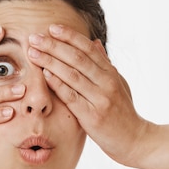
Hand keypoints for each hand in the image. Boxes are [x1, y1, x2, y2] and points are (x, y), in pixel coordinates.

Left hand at [27, 24, 150, 165]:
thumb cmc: (123, 113)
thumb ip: (105, 65)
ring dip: (50, 61)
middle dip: (54, 45)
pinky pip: (72, 97)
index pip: (88, 48)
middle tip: (35, 37)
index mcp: (111, 73)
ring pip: (72, 74)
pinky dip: (58, 84)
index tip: (52, 28)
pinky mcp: (92, 116)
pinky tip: (45, 74)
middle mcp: (107, 83)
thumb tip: (95, 43)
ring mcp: (100, 99)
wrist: (135, 140)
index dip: (69, 36)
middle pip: (77, 58)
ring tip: (33, 53)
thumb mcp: (118, 84)